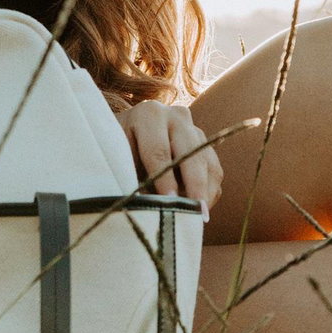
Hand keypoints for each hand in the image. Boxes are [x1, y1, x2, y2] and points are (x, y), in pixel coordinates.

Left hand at [117, 100, 222, 221]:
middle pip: (191, 153)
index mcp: (149, 114)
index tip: (169, 200)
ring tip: (195, 217)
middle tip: (195, 213)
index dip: (163, 178)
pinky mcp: (206, 145)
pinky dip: (209, 192)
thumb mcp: (117, 157)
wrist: (129, 132)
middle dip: (194, 185)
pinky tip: (196, 210)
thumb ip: (129, 175)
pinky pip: (214, 171)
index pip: (158, 150)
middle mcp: (177, 116)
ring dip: (204, 192)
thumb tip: (143, 206)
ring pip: (207, 163)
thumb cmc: (119, 149)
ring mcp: (195, 129)